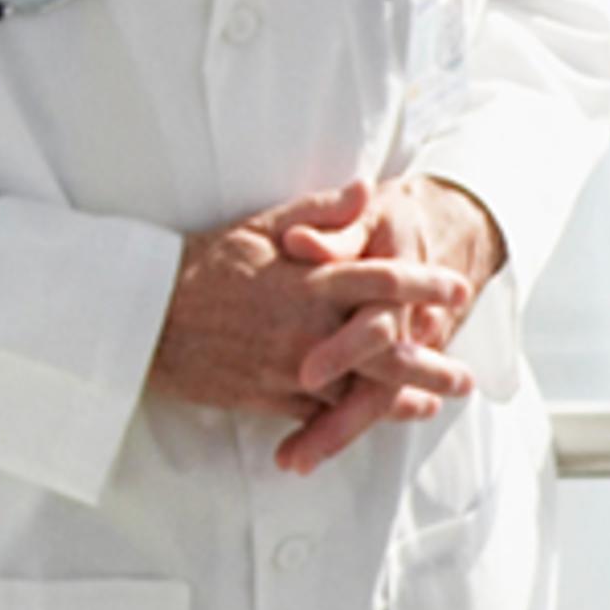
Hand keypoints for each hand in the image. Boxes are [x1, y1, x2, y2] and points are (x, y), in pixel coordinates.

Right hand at [151, 184, 474, 471]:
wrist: (146, 314)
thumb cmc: (203, 265)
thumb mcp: (260, 224)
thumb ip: (320, 210)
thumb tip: (367, 188)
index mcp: (310, 279)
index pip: (384, 280)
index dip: (426, 286)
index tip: (458, 290)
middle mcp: (307, 325)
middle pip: (387, 349)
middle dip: (431, 365)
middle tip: (463, 376)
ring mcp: (291, 366)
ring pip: (359, 390)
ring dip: (400, 401)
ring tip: (431, 405)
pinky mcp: (269, 398)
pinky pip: (319, 415)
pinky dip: (349, 420)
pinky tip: (372, 421)